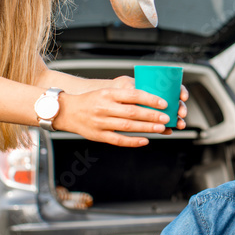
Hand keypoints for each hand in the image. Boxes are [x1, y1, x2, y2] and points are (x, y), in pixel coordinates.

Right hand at [55, 86, 185, 146]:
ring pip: (127, 126)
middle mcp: (104, 108)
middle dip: (152, 115)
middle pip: (132, 112)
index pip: (132, 95)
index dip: (150, 99)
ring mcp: (101, 123)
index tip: (164, 103)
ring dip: (146, 128)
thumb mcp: (106, 92)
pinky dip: (133, 141)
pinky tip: (145, 140)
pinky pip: (118, 140)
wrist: (67, 111)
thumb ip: (124, 95)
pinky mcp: (98, 135)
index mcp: (108, 94)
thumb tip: (149, 97)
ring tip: (161, 128)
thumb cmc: (91, 100)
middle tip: (166, 117)